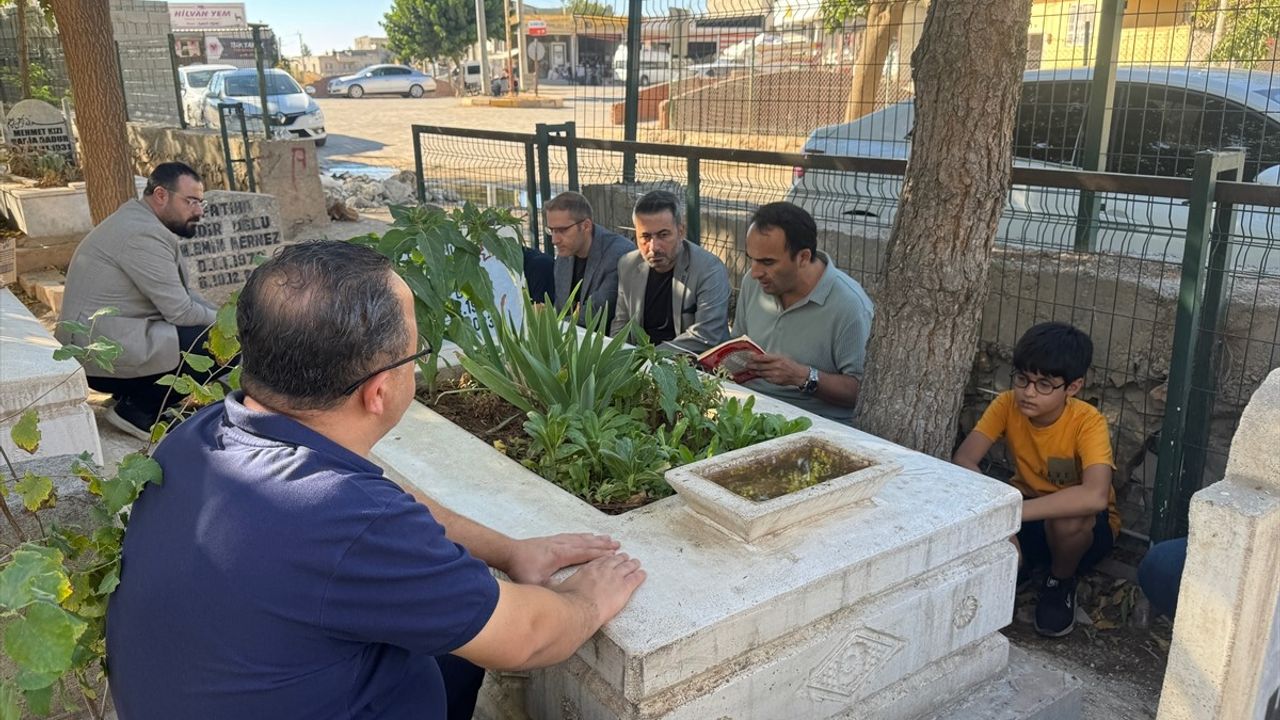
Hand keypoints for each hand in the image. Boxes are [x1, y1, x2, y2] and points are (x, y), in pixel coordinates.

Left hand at [505, 533, 620, 585]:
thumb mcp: (535, 583)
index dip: (600, 554)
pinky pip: (572, 536)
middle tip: (617, 544)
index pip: (584, 553)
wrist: (508, 552)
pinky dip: (583, 536)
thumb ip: (551, 589)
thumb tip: (564, 597)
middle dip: (603, 544)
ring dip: (595, 539)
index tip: (614, 554)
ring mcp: (557, 541)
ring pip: (580, 538)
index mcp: (560, 555)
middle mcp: (561, 545)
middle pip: (586, 543)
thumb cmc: (521, 568)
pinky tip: (587, 535)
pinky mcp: (552, 540)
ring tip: (608, 538)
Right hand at [556, 552, 645, 625]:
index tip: (608, 556)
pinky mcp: (624, 588)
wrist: (578, 609)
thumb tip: (545, 587)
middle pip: (614, 561)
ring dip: (632, 564)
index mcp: (587, 569)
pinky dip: (640, 575)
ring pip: (626, 567)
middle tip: (625, 556)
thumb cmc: (566, 602)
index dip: (604, 558)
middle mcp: (602, 570)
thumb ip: (554, 587)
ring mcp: (614, 578)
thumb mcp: (557, 591)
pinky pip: (635, 579)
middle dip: (620, 558)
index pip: (598, 561)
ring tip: (636, 561)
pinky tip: (643, 573)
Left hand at [745, 353, 807, 386]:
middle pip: (760, 366)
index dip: (755, 357)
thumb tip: (761, 356)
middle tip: (747, 364)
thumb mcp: (782, 356)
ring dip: (754, 371)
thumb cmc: (790, 365)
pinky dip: (761, 376)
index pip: (763, 357)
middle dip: (752, 365)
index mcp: (778, 358)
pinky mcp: (775, 381)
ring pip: (761, 373)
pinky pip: (765, 378)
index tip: (750, 356)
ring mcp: (775, 374)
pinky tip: (757, 374)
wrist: (798, 375)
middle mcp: (776, 366)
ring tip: (750, 370)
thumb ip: (771, 357)